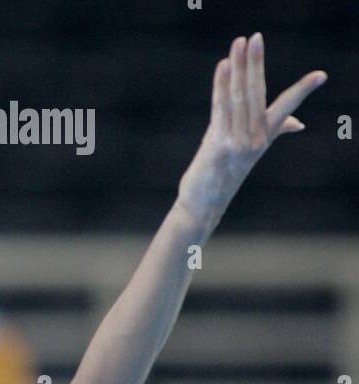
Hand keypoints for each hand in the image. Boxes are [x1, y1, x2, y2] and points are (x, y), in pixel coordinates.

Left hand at [176, 33, 326, 223]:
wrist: (203, 205)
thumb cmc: (222, 174)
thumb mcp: (248, 150)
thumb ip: (271, 131)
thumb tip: (298, 124)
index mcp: (264, 136)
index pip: (287, 107)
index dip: (303, 91)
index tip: (320, 76)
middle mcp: (255, 138)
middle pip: (257, 93)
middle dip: (256, 63)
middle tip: (256, 37)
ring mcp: (238, 142)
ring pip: (239, 96)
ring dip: (238, 67)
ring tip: (239, 43)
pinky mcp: (220, 144)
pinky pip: (221, 108)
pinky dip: (222, 86)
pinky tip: (223, 66)